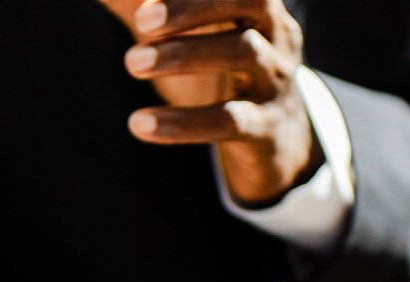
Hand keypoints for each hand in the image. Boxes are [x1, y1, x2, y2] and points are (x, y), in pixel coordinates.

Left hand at [98, 0, 321, 204]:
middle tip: (140, 19)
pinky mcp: (267, 128)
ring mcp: (277, 81)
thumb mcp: (199, 33)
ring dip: (183, 54)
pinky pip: (227, 121)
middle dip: (193, 6)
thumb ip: (155, 10)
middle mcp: (278, 36)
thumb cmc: (223, 71)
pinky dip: (182, 123)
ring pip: (242, 52)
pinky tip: (139, 124)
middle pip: (251, 0)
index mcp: (260, 7)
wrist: (277, 139)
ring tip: (132, 63)